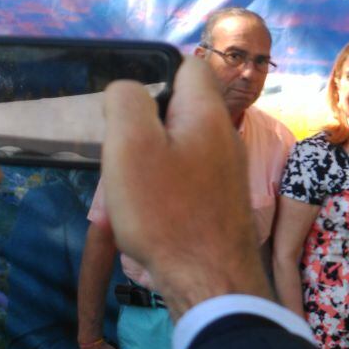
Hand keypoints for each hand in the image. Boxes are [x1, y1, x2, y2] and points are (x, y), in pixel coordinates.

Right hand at [100, 58, 270, 319]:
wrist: (211, 282)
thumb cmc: (167, 211)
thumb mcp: (131, 144)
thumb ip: (127, 102)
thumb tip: (128, 89)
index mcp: (208, 113)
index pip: (189, 66)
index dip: (155, 77)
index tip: (129, 111)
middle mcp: (225, 137)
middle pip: (179, 111)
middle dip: (144, 128)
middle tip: (123, 159)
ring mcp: (226, 172)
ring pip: (179, 149)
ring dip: (148, 164)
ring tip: (129, 194)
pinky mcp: (221, 202)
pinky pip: (185, 181)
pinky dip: (163, 192)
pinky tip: (147, 217)